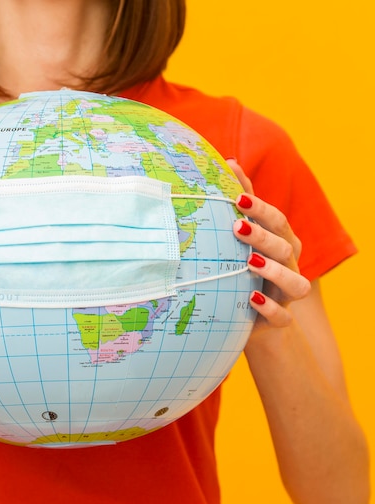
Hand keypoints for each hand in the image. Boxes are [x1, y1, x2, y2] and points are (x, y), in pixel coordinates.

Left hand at [227, 160, 310, 329]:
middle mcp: (290, 266)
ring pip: (295, 283)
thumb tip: (229, 161)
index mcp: (282, 243)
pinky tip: (250, 299)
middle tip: (236, 227)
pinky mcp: (278, 319)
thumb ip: (243, 202)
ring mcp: (286, 294)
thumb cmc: (246, 267)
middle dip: (263, 236)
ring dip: (275, 271)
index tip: (237, 199)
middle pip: (285, 248)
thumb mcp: (245, 236)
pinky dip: (269, 309)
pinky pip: (283, 317)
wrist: (252, 316)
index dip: (261, 210)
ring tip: (249, 262)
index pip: (278, 222)